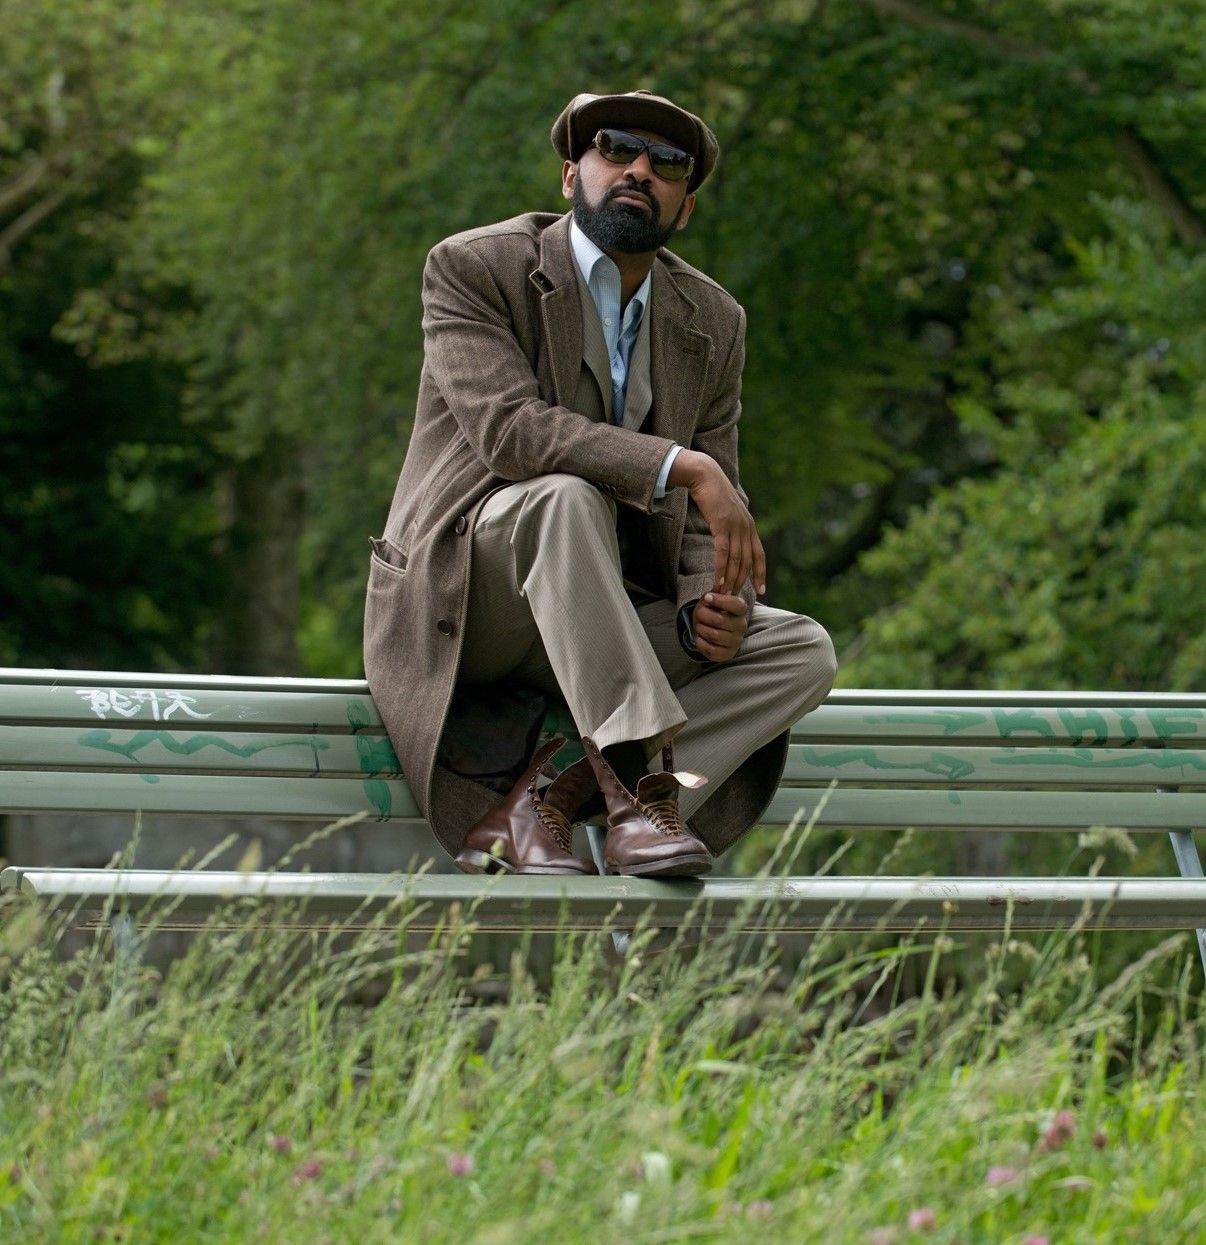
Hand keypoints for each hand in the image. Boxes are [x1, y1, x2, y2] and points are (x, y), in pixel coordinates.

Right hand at [668, 450, 766, 595]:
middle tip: (734, 598)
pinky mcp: (722, 524)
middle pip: (747, 561)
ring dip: (730, 580)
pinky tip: (719, 582)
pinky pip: (723, 552)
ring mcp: (735, 525)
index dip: (761, 573)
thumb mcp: (726, 512)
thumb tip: (729, 539)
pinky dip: (721, 569)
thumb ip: (731, 526)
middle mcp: (746, 527)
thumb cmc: (712, 493)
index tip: (761, 590)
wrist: (704, 475)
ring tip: (725, 595)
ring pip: (736, 560)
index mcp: (749, 525)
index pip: (759, 554)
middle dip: (742, 582)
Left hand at [691, 592, 747, 661]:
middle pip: (720, 620)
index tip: (706, 598)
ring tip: (699, 626)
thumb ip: (715, 592)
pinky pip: (710, 650)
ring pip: (714, 635)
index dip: (719, 600)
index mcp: (741, 611)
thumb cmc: (714, 612)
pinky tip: (699, 637)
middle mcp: (741, 626)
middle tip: (699, 613)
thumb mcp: (713, 600)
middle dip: (703, 615)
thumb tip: (719, 583)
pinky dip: (700, 642)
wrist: (714, 630)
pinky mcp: (726, 654)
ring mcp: (735, 642)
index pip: (736, 605)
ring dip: (701, 629)